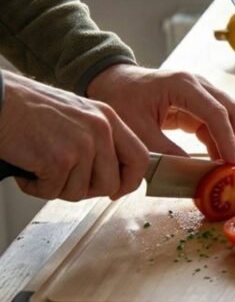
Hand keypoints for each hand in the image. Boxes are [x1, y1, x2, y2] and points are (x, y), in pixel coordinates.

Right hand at [0, 71, 148, 199]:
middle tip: (63, 180)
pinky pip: (53, 191)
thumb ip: (97, 138)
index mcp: (108, 118)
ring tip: (40, 167)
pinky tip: (27, 168)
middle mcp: (101, 130)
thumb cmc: (28, 109)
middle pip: (112, 183)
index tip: (116, 189)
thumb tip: (109, 174)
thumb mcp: (77, 115)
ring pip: (80, 192)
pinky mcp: (60, 159)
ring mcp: (82, 144)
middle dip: (87, 190)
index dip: (129, 180)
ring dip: (57, 188)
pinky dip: (35, 187)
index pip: (140, 157)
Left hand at [86, 65, 234, 163]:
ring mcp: (202, 93)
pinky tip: (222, 162)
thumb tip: (192, 175)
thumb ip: (165, 151)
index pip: (215, 113)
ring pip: (232, 117)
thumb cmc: (121, 100)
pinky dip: (223, 142)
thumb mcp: (138, 130)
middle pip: (234, 111)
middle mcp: (199, 84)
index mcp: (183, 85)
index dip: (227, 139)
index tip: (234, 163)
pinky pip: (218, 124)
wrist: (112, 82)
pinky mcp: (199, 104)